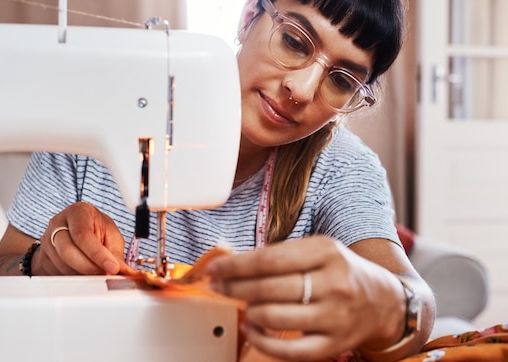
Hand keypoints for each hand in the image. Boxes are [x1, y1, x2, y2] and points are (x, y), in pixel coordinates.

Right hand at [32, 202, 127, 275]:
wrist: (73, 232)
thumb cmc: (96, 229)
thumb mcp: (110, 235)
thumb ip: (115, 253)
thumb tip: (124, 272)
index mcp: (78, 212)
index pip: (83, 235)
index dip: (98, 255)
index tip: (112, 268)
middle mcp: (58, 223)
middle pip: (68, 251)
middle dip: (90, 268)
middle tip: (106, 275)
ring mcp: (47, 240)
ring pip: (62, 265)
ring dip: (82, 275)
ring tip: (97, 274)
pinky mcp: (43, 256)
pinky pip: (57, 273)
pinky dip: (74, 278)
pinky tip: (84, 274)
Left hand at [205, 236, 405, 360]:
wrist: (385, 302)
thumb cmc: (341, 271)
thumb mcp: (318, 250)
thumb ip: (281, 255)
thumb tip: (233, 262)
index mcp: (326, 252)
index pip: (269, 259)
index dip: (235, 265)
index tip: (215, 268)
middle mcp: (333, 283)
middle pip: (269, 288)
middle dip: (234, 287)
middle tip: (217, 286)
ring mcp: (335, 317)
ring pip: (275, 318)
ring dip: (248, 311)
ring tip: (240, 304)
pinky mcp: (334, 344)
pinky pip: (289, 350)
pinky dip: (262, 341)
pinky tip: (251, 328)